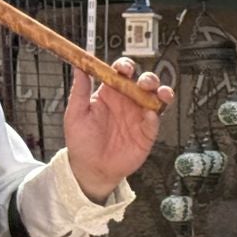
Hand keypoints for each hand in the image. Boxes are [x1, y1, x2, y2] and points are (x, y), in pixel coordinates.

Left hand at [65, 58, 172, 201]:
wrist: (90, 169)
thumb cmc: (81, 142)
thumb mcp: (75, 114)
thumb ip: (79, 90)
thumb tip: (79, 67)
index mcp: (110, 93)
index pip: (121, 73)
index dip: (125, 67)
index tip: (124, 69)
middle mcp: (127, 101)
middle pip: (143, 83)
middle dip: (148, 79)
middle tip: (145, 82)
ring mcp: (138, 116)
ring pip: (155, 98)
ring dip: (161, 92)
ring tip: (160, 93)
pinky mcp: (146, 133)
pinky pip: (155, 122)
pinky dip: (155, 117)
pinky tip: (150, 116)